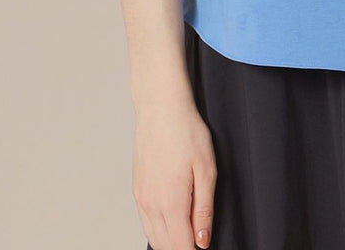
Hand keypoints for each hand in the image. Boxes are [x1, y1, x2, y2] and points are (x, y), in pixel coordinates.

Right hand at [132, 97, 217, 249]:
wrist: (160, 108)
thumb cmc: (186, 131)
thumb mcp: (206, 169)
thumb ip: (204, 210)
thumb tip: (202, 240)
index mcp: (170, 202)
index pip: (181, 247)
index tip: (205, 246)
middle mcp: (151, 205)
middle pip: (165, 246)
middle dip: (182, 248)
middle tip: (199, 240)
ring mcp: (141, 198)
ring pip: (153, 236)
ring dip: (170, 241)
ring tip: (188, 233)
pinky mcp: (137, 189)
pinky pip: (146, 221)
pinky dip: (158, 229)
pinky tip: (172, 220)